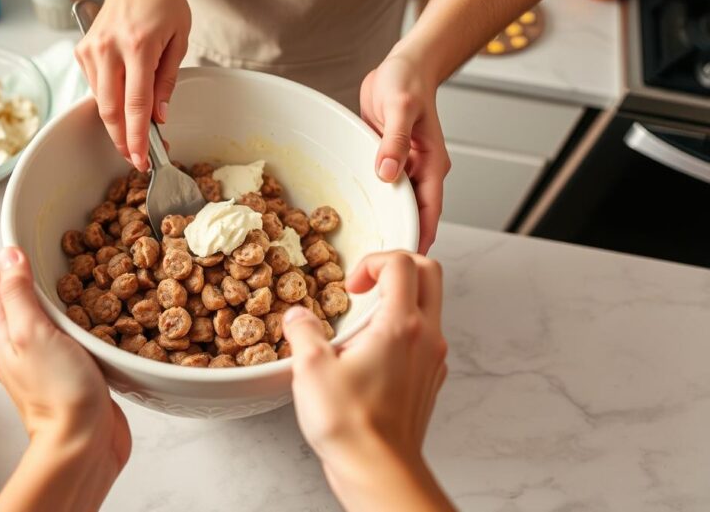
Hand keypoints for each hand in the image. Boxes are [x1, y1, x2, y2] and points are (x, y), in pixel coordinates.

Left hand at [0, 247, 129, 510]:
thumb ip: (17, 293)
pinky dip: (82, 320)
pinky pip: (72, 337)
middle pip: (22, 297)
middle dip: (40, 272)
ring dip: (65, 296)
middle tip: (68, 250)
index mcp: (1, 334)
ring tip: (88, 274)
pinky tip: (100, 314)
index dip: (12, 257)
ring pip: (49, 317)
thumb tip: (9, 254)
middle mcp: (18, 346)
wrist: (83, 444)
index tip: (37, 235)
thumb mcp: (30, 332)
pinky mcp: (72, 372)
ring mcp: (45, 360)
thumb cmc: (56, 391)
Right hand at [74, 0, 190, 171]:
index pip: (136, 104)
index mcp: (138, 46)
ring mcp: (92, 50)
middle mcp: (110, 49)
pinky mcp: (83, 52)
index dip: (138, 137)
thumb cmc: (162, 3)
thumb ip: (168, 80)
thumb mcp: (180, 39)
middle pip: (110, 110)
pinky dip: (111, 101)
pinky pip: (96, 88)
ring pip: (100, 103)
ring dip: (118, 123)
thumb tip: (160, 116)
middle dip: (123, 140)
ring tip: (138, 131)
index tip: (140, 158)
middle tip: (136, 158)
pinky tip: (125, 100)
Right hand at [284, 251, 451, 510]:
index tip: (351, 283)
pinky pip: (425, 339)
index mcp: (400, 326)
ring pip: (430, 307)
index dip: (373, 262)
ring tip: (362, 324)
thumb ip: (302, 331)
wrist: (378, 470)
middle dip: (396, 268)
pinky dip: (402, 332)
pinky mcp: (429, 380)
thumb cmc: (351, 426)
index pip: (402, 263)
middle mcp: (426, 338)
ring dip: (399, 301)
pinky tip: (371, 354)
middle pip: (430, 275)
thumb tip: (298, 317)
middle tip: (366, 285)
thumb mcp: (310, 369)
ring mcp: (433, 360)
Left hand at [361, 52, 451, 252]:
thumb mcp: (399, 108)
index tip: (405, 264)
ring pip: (395, 207)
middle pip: (413, 216)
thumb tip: (387, 173)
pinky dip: (372, 206)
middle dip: (399, 240)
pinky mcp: (386, 164)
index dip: (417, 237)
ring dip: (384, 225)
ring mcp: (402, 170)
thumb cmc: (406, 82)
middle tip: (378, 273)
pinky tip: (355, 222)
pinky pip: (380, 192)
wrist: (402, 66)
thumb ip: (394, 141)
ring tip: (365, 257)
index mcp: (431, 165)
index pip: (428, 211)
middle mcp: (419, 173)